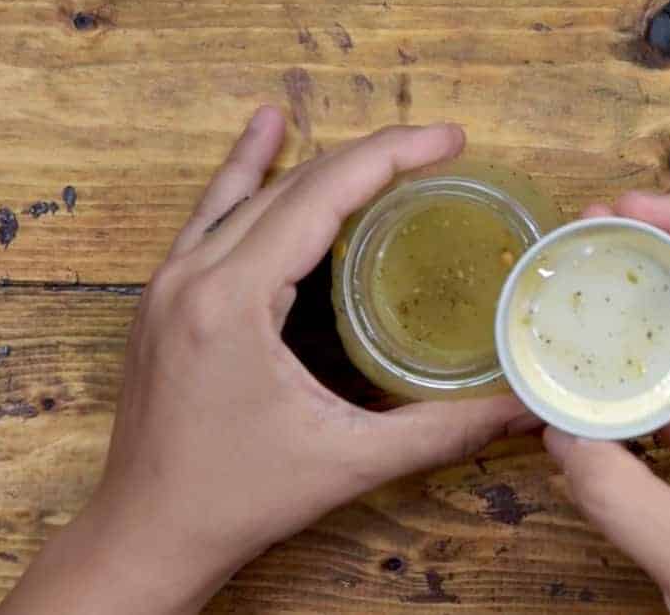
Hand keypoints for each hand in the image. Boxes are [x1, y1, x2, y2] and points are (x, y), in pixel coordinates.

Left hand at [0, 109, 538, 614]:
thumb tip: (522, 408)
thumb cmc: (238, 499)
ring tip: (375, 139)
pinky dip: (245, 175)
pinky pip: (210, 216)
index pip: (322, 197)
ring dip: (315, 159)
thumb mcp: (349, 462)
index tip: (449, 139)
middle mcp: (192, 276)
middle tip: (437, 148)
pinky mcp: (163, 298)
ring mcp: (169, 283)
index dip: (392, 157)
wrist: (147, 533)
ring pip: (249, 193)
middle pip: (292, 186)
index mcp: (232, 302)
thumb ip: (441, 431)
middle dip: (370, 158)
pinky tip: (261, 137)